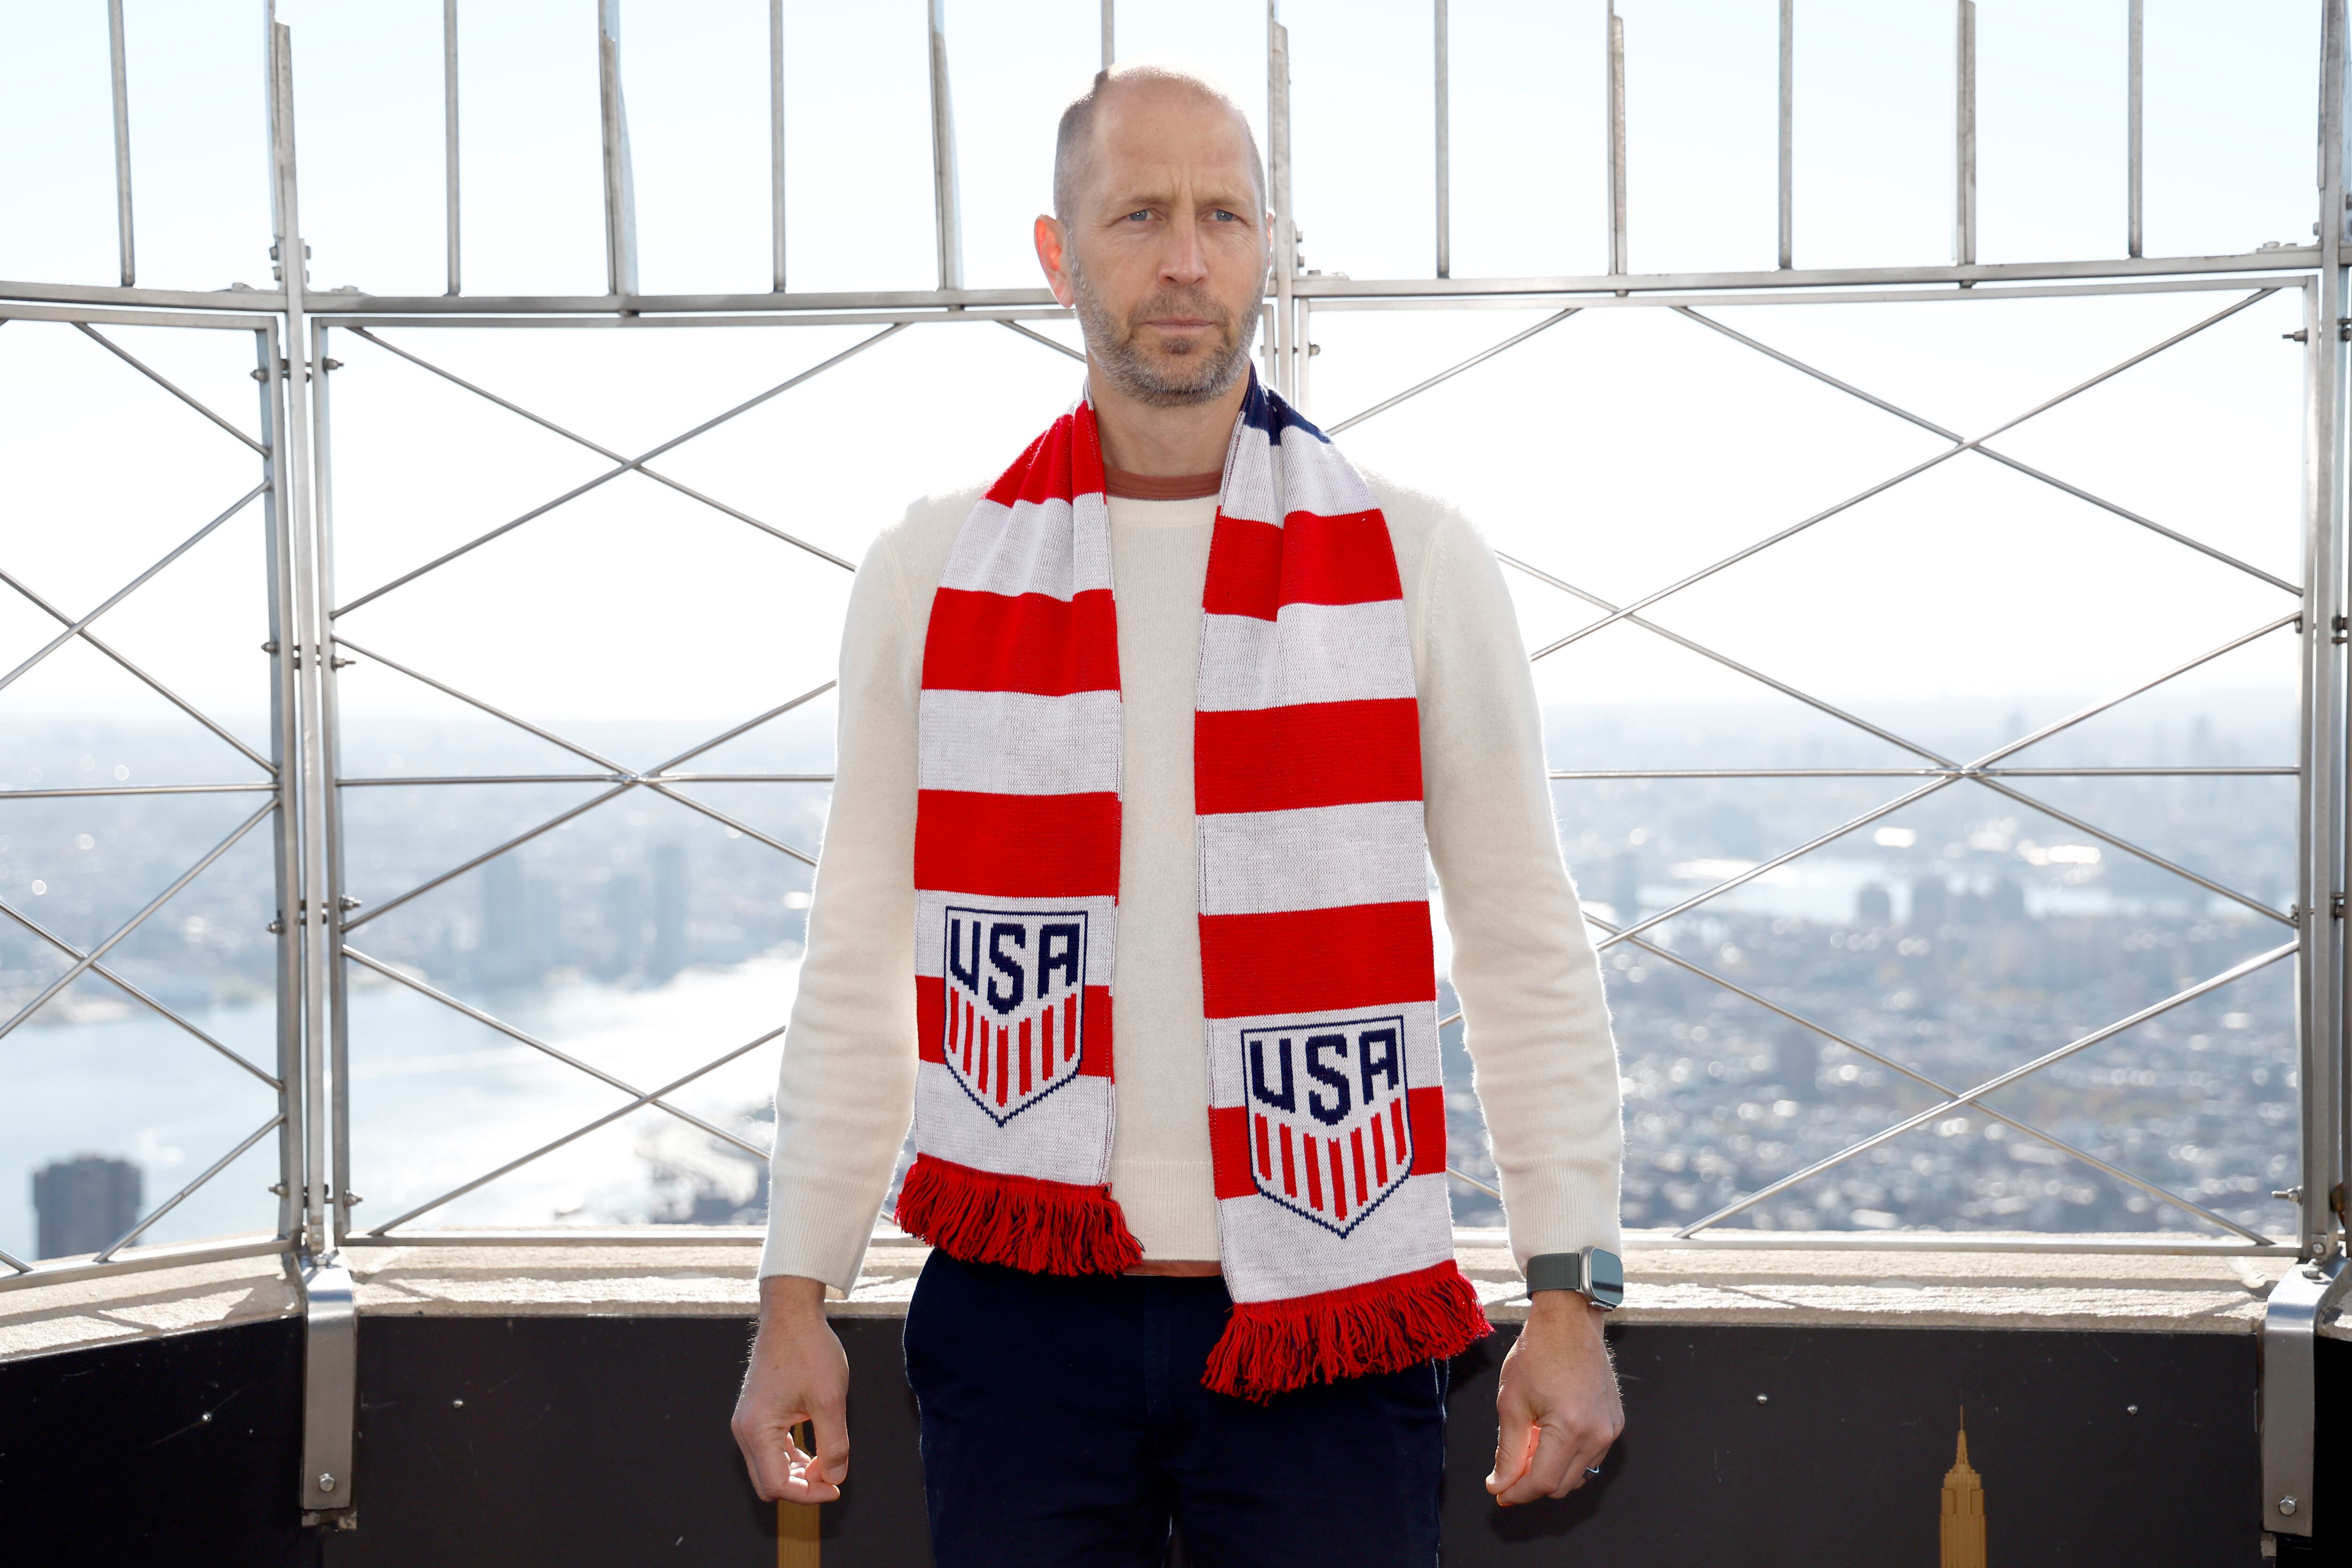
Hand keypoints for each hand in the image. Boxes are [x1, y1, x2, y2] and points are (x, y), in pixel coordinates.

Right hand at [732, 1275, 851, 1503]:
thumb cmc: (809, 1350)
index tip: (835, 1487)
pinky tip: (815, 1449)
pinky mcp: (755, 1414)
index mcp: (757, 1429)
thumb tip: (834, 1478)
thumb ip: (834, 1444)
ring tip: (829, 1462)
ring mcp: (747, 1421)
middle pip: (768, 1482)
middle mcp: (744, 1429)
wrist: (792, 1314)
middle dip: (801, 1486)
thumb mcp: (831, 1399)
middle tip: (833, 1476)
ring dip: (798, 1472)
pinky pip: (771, 1449)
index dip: (808, 1494)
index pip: (777, 1485)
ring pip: (769, 1468)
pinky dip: (791, 1456)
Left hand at [1485, 1290, 1622, 1505]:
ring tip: (1527, 1447)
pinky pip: (1590, 1458)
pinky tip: (1548, 1439)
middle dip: (1530, 1485)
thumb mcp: (1511, 1403)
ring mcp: (1610, 1430)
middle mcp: (1597, 1435)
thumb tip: (1499, 1486)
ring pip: (1577, 1475)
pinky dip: (1567, 1458)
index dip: (1516, 1493)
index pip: (1542, 1482)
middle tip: (1505, 1473)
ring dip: (1550, 1472)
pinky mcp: (1614, 1424)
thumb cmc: (1537, 1355)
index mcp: (1570, 1429)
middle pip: (1561, 1485)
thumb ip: (1507, 1451)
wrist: (1569, 1323)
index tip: (1497, 1493)